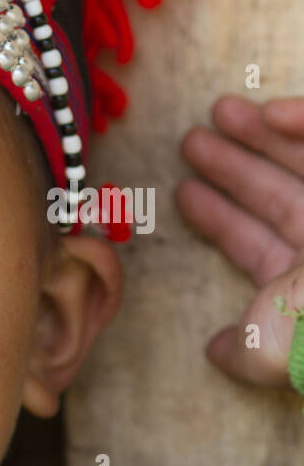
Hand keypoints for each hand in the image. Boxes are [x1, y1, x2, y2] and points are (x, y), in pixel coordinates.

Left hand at [176, 94, 303, 389]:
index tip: (183, 192)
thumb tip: (215, 353)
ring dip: (265, 135)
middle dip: (237, 168)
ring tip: (220, 112)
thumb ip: (243, 354)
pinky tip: (271, 112)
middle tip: (192, 142)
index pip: (260, 247)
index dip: (221, 219)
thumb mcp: (271, 350)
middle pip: (282, 198)